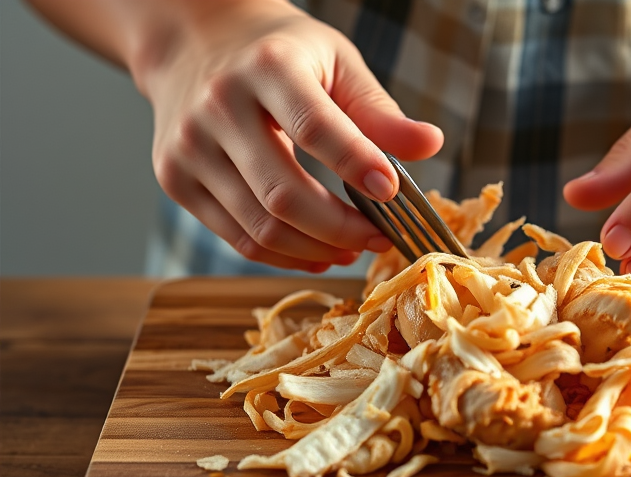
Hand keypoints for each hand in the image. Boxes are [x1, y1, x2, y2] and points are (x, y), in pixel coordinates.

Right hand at [138, 0, 441, 270]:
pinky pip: (238, 238)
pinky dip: (285, 255)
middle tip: (381, 237)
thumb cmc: (280, 54)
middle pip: (284, 193)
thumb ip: (379, 110)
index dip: (356, 166)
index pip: (315, 128)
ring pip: (261, 227)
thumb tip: (431, 145)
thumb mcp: (337, 62)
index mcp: (267, 67)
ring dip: (318, 249)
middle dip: (342, 228)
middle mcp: (218, 106)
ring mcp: (188, 147)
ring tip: (354, 248)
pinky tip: (319, 252)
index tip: (393, 194)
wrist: (195, 43)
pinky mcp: (175, 179)